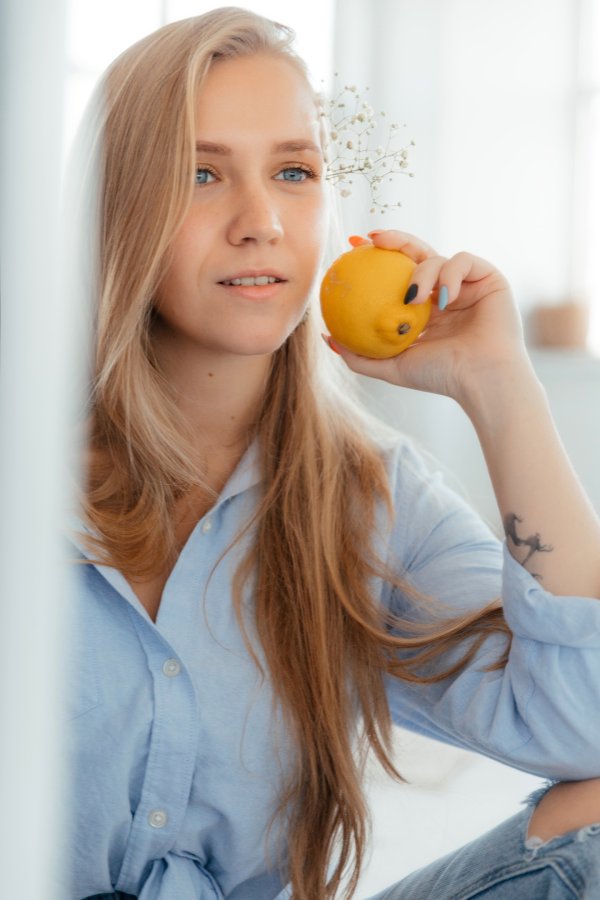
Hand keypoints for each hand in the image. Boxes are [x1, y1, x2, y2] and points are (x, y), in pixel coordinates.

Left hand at [325, 230, 527, 405]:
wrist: (481, 380)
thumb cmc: (440, 376)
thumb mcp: (391, 366)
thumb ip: (359, 355)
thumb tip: (326, 336)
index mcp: (423, 307)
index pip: (396, 272)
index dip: (376, 255)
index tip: (352, 246)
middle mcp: (444, 291)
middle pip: (416, 253)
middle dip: (394, 239)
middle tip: (373, 239)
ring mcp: (467, 283)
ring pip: (437, 257)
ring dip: (422, 272)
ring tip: (414, 297)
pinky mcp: (489, 277)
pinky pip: (463, 260)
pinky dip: (450, 276)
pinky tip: (443, 298)